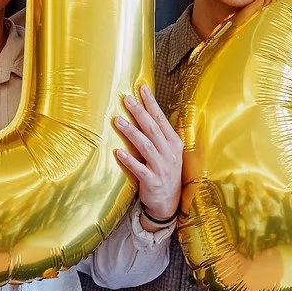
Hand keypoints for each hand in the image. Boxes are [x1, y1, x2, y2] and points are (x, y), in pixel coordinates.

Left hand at [112, 85, 183, 224]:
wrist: (168, 202)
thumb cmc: (165, 172)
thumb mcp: (168, 152)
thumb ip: (159, 135)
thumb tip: (147, 111)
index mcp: (174, 143)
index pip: (161, 119)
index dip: (151, 103)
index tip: (141, 88)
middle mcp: (169, 153)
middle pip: (152, 129)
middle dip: (139, 112)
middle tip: (125, 100)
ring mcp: (162, 167)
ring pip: (146, 146)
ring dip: (131, 133)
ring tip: (117, 121)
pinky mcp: (153, 181)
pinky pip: (139, 169)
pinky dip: (129, 160)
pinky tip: (117, 152)